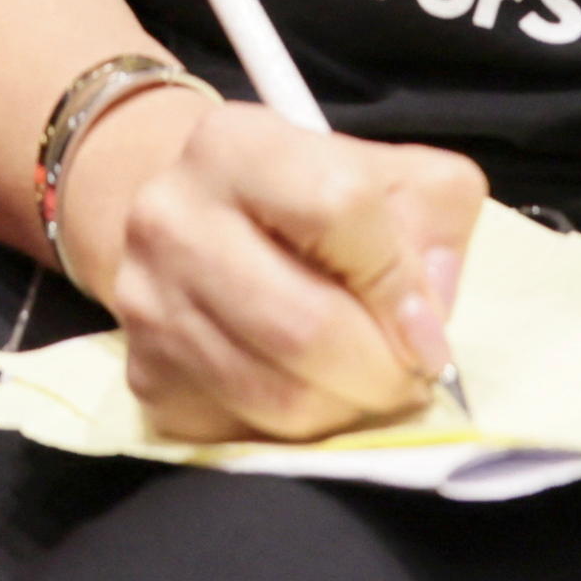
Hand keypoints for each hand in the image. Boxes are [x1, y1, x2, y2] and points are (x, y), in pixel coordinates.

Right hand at [61, 92, 483, 442]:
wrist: (194, 228)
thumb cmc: (309, 202)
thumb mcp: (391, 178)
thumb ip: (434, 224)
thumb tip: (427, 317)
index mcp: (235, 145)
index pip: (338, 207)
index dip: (399, 278)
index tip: (426, 321)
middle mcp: (171, 217)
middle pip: (305, 326)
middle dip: (382, 370)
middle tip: (407, 374)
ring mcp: (146, 303)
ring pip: (280, 398)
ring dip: (346, 408)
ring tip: (360, 383)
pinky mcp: (146, 378)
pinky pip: (247, 434)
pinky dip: (299, 432)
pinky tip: (307, 391)